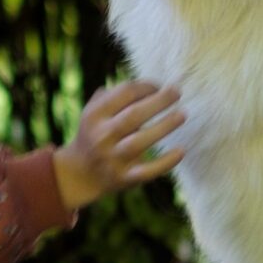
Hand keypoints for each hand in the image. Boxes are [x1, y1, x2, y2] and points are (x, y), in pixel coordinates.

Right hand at [54, 81, 185, 211]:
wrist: (80, 174)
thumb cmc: (95, 134)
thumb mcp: (94, 112)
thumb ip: (114, 95)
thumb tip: (149, 85)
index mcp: (95, 115)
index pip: (124, 94)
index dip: (146, 86)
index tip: (160, 86)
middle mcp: (102, 136)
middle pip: (134, 115)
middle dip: (158, 101)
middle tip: (177, 92)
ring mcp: (112, 159)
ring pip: (140, 141)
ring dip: (164, 126)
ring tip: (182, 114)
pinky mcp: (124, 178)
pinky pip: (147, 171)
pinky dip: (165, 162)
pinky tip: (181, 151)